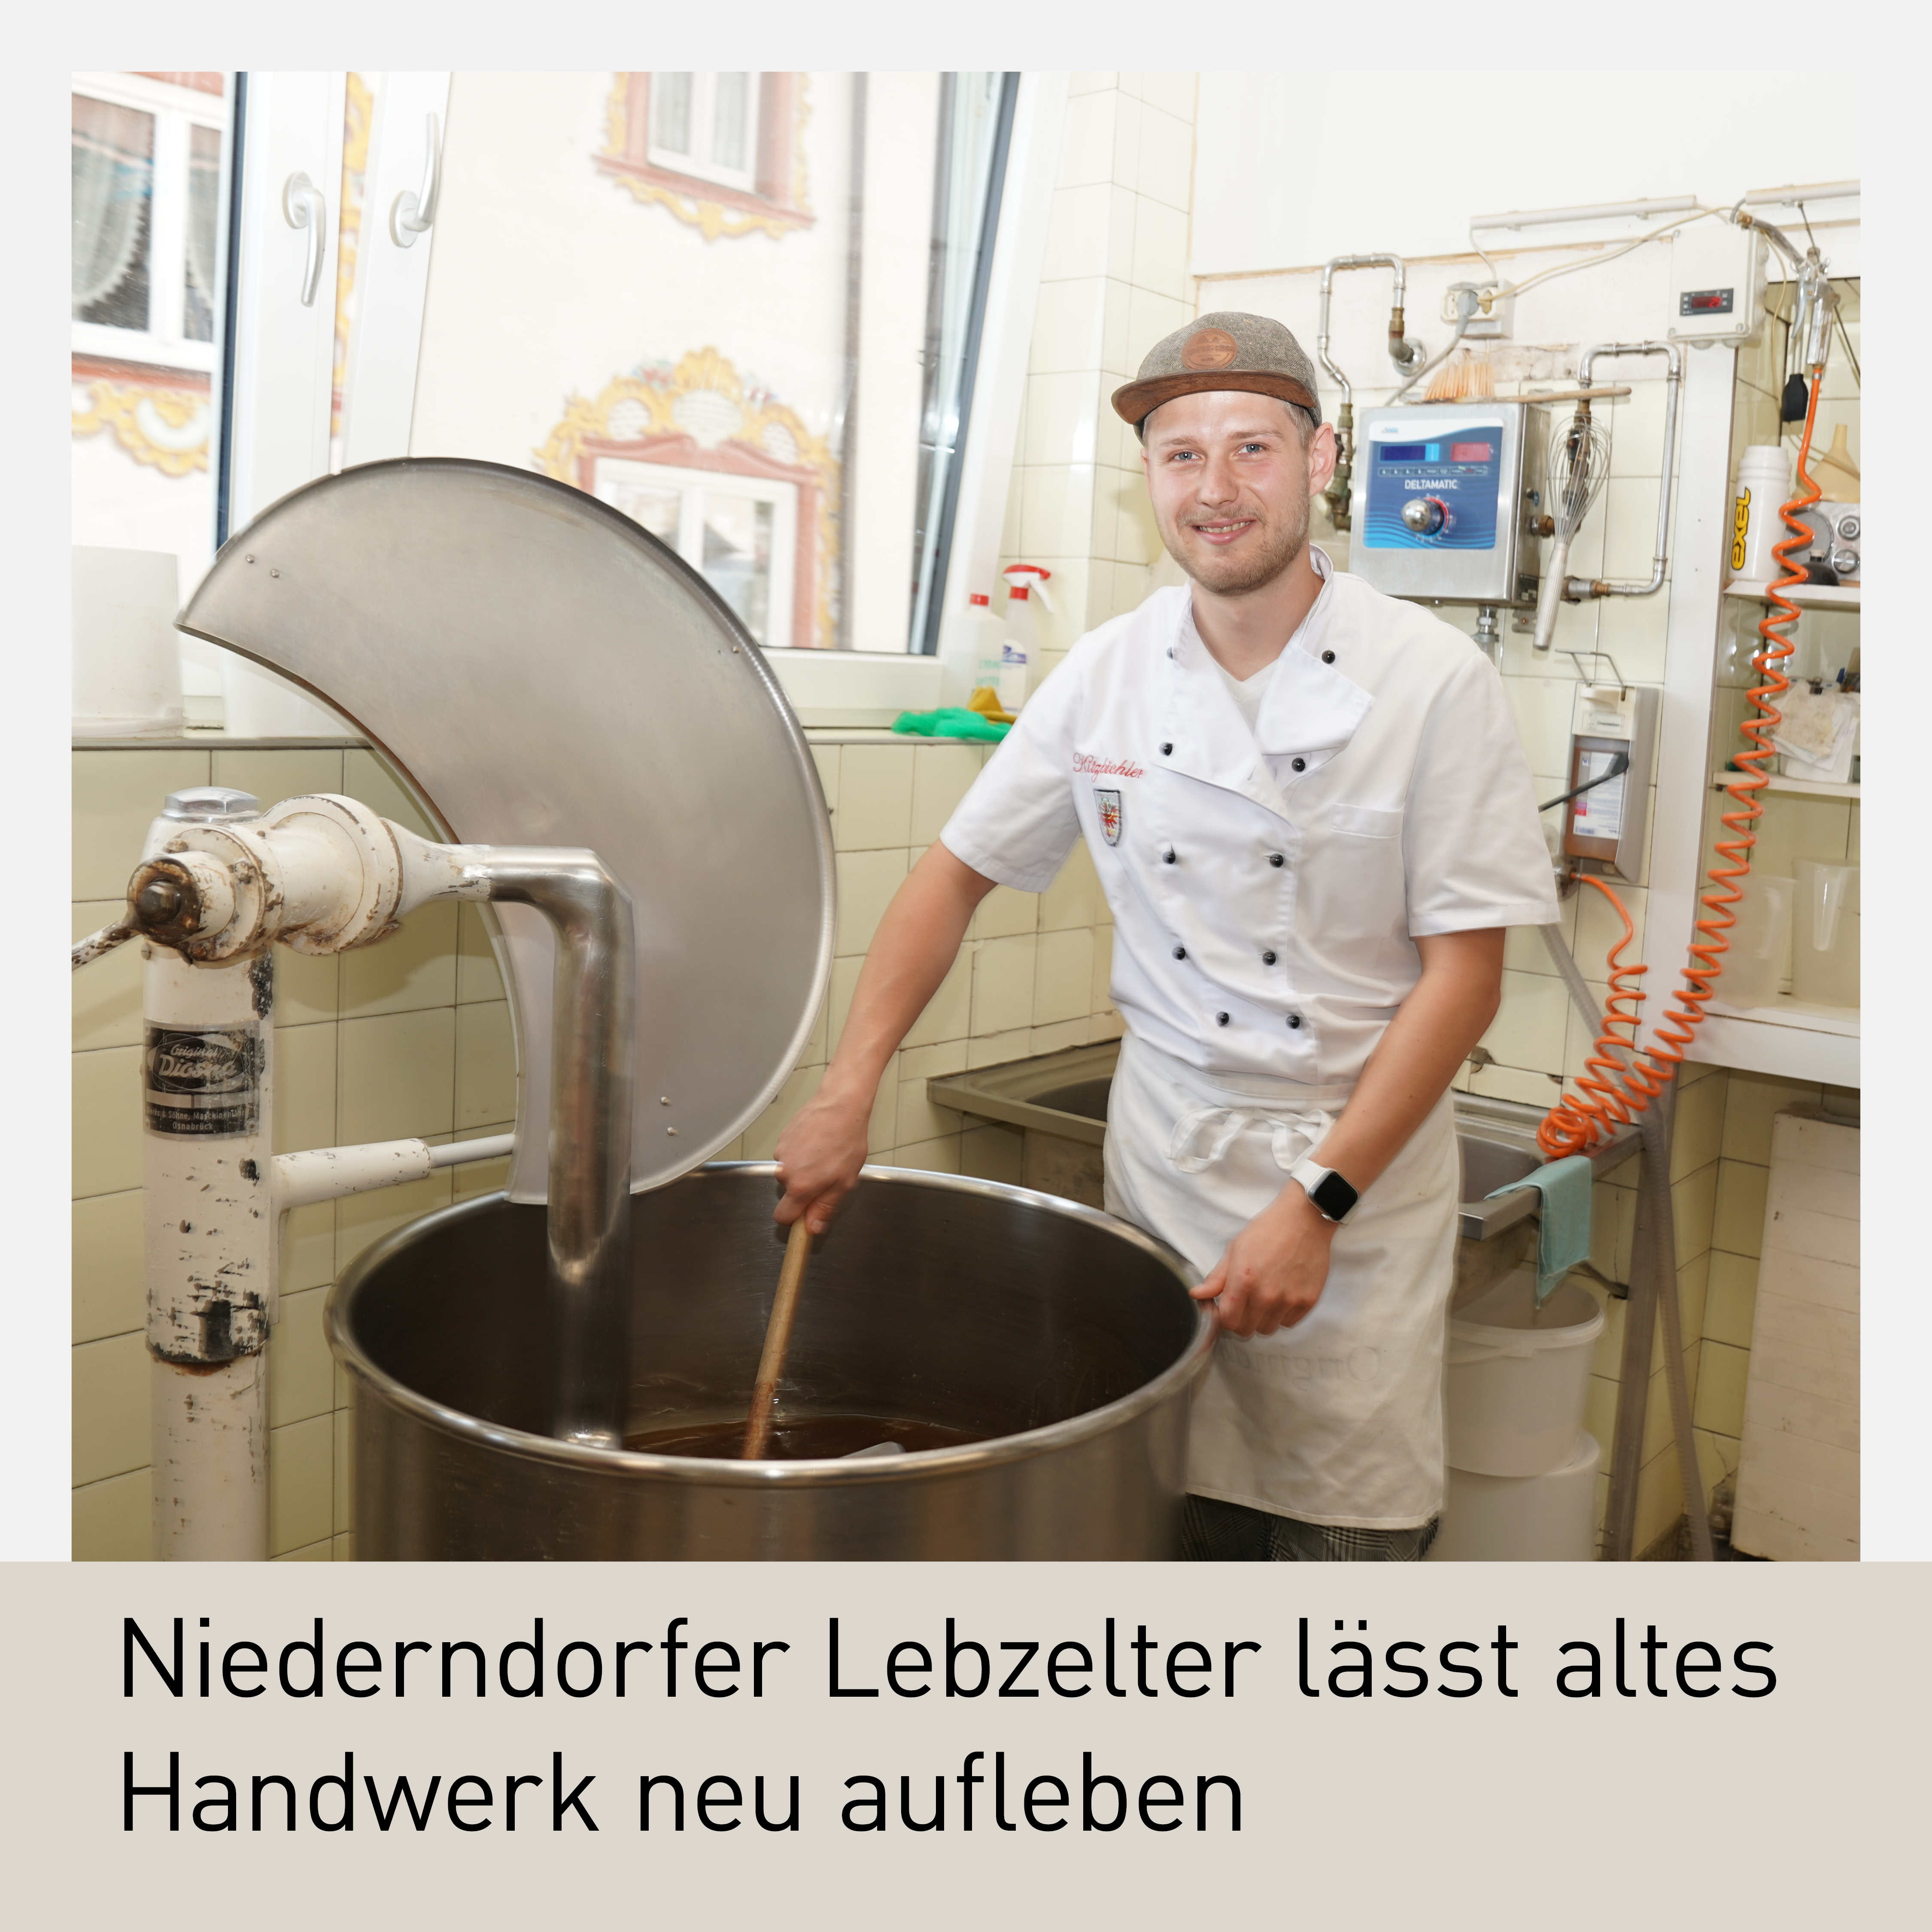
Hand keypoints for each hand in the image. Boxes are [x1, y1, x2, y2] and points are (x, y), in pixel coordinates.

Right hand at [773, 1087, 871, 1234]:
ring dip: (802, 1169)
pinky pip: (789, 1155)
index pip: (783, 1216)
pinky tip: (817, 1142)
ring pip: (789, 1172)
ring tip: (823, 1154)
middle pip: (788, 1192)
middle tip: (826, 1175)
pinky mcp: (782, 1138)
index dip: (795, 1218)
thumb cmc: (846, 1141)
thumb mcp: (844, 1182)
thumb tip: (812, 1227)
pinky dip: (800, 1153)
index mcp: (800, 1186)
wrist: (840, 1105)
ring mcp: (781, 1153)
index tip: (807, 1213)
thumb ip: (825, 1207)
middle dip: (803, 1189)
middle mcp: (784, 1171)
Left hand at [1191, 1185, 1337, 1336]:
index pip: (1227, 1321)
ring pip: (1268, 1329)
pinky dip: (1283, 1315)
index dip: (1223, 1317)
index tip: (1225, 1308)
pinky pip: (1289, 1323)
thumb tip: (1197, 1295)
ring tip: (1264, 1298)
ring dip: (1262, 1319)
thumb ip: (1217, 1277)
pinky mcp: (1308, 1301)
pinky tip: (1282, 1296)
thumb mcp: (1235, 1249)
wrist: (1304, 1219)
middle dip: (1240, 1320)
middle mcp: (1267, 1295)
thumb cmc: (1268, 1230)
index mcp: (1244, 1280)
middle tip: (1244, 1303)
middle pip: (1246, 1330)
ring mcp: (1289, 1300)